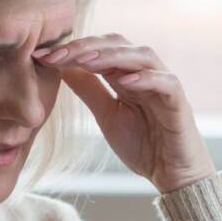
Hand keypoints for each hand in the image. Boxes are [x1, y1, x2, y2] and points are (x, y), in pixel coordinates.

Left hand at [33, 33, 216, 193]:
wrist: (171, 176)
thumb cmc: (144, 146)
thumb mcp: (107, 116)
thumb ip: (90, 90)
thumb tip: (62, 67)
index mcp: (127, 76)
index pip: (100, 50)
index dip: (72, 49)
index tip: (42, 56)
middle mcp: (146, 74)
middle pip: (118, 45)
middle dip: (86, 47)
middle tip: (58, 54)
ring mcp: (164, 85)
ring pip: (142, 56)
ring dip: (113, 56)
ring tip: (87, 60)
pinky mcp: (179, 102)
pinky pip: (166, 82)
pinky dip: (146, 78)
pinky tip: (125, 80)